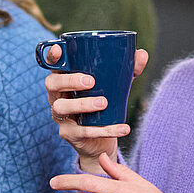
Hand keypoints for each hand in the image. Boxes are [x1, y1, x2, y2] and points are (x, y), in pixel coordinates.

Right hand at [44, 48, 147, 165]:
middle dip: (69, 80)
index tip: (60, 50)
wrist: (101, 142)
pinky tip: (122, 128)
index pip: (52, 65)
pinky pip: (83, 132)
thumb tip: (142, 54)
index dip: (52, 56)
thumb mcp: (115, 85)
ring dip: (82, 104)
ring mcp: (60, 116)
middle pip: (51, 83)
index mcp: (64, 79)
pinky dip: (104, 130)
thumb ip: (127, 69)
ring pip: (61, 107)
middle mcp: (57, 96)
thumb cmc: (104, 106)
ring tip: (103, 103)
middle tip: (90, 81)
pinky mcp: (68, 134)